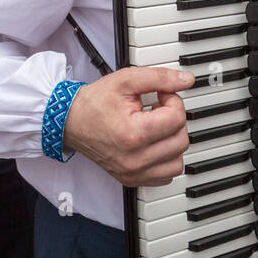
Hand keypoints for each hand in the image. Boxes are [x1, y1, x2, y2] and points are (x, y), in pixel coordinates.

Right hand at [62, 66, 194, 186]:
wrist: (71, 122)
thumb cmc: (94, 103)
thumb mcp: (126, 80)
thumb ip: (159, 77)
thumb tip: (186, 80)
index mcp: (134, 134)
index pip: (177, 118)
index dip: (173, 101)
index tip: (161, 96)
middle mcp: (135, 159)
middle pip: (181, 140)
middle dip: (174, 119)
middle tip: (158, 109)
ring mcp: (133, 173)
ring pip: (178, 161)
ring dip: (173, 141)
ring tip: (156, 128)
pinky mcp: (132, 180)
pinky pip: (166, 176)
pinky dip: (166, 160)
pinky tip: (154, 144)